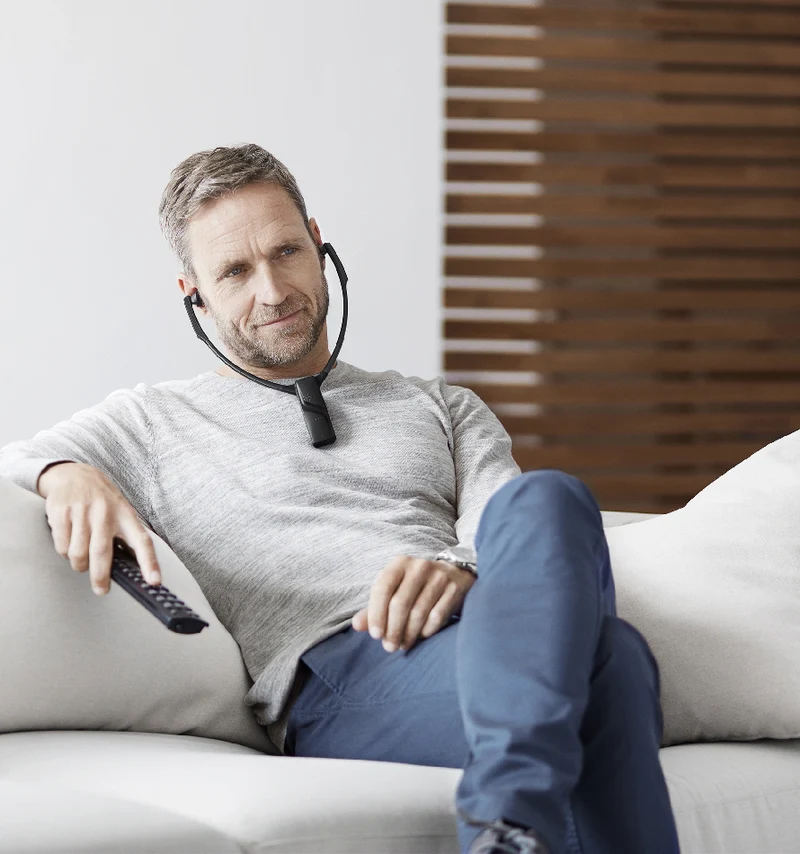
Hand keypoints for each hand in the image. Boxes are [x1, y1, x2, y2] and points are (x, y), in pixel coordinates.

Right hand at [38, 461, 162, 595]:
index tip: (155, 582)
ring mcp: (82, 512)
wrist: (74, 474)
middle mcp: (105, 513)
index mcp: (126, 515)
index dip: (150, 563)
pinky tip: (69, 543)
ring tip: (81, 560)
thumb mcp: (121, 511)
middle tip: (101, 589)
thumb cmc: (102, 500)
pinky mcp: (62, 513)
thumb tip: (131, 568)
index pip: (142, 541)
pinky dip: (64, 552)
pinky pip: (62, 546)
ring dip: (79, 564)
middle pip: (102, 552)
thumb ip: (126, 535)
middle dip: (101, 576)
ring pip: (79, 554)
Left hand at [351, 556, 475, 652]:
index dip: (376, 613)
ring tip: (402, 645)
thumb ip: (374, 608)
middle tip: (389, 647)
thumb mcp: (394, 590)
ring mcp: (439, 576)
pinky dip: (427, 630)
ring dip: (408, 634)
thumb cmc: (416, 586)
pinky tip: (421, 636)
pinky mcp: (455, 588)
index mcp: (400, 563)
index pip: (382, 588)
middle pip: (400, 603)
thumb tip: (357, 625)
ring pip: (419, 612)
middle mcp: (419, 566)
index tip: (375, 635)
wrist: (454, 573)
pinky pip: (437, 616)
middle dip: (393, 629)